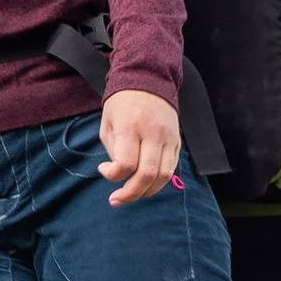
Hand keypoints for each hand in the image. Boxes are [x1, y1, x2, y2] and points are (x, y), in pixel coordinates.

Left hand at [98, 93, 181, 207]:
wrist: (149, 80)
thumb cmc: (122, 104)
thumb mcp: (108, 123)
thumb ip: (113, 150)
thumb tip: (120, 174)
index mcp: (131, 127)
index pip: (126, 163)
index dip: (112, 175)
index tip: (103, 171)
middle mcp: (153, 133)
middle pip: (147, 174)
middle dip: (131, 193)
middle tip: (116, 199)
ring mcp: (169, 138)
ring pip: (164, 176)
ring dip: (147, 191)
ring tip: (132, 194)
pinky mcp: (177, 142)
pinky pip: (171, 168)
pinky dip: (158, 181)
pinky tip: (145, 183)